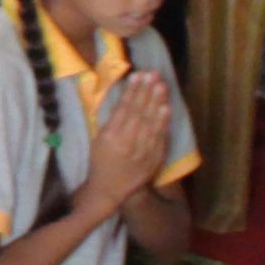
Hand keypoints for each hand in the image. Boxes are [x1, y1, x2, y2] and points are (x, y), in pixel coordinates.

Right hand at [77, 72, 171, 213]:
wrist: (109, 190)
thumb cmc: (100, 162)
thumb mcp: (98, 140)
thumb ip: (110, 121)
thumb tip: (123, 99)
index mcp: (110, 136)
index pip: (123, 108)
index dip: (132, 91)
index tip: (137, 75)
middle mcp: (126, 142)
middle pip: (139, 112)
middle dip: (146, 91)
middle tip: (153, 74)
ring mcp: (141, 150)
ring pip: (151, 122)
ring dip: (156, 102)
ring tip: (161, 85)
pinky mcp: (152, 158)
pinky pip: (159, 137)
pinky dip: (163, 122)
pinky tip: (166, 108)